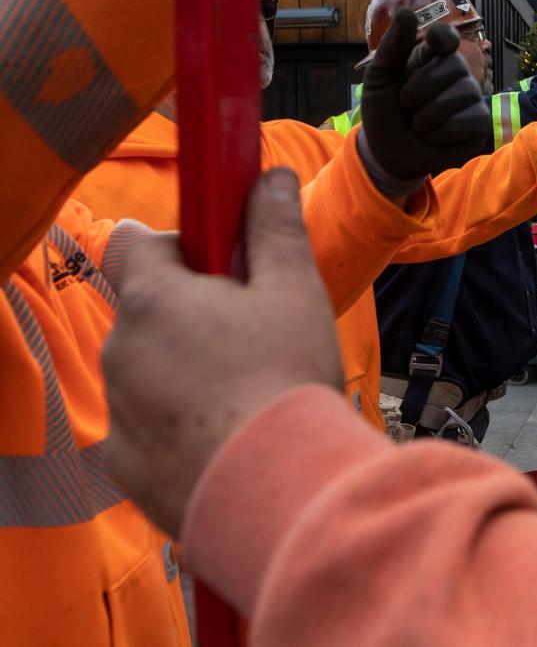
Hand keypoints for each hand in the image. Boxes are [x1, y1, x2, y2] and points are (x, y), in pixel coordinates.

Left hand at [103, 168, 343, 536]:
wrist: (278, 487)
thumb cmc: (287, 378)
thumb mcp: (294, 290)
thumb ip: (275, 228)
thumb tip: (271, 176)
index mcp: (154, 298)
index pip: (137, 242)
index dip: (180, 246)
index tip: (221, 263)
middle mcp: (120, 349)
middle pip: (148, 310)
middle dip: (191, 313)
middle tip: (253, 333)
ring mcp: (117, 410)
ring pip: (147, 369)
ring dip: (183, 369)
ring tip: (248, 392)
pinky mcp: (124, 464)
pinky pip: (144, 429)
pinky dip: (176, 427)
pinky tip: (227, 436)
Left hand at [359, 14, 490, 193]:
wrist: (387, 155)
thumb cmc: (384, 113)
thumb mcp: (379, 79)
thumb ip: (392, 47)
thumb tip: (406, 11)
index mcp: (431, 58)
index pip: (447, 38)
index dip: (444, 38)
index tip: (434, 42)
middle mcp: (456, 74)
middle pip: (454, 65)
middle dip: (421, 89)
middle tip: (406, 105)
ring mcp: (471, 99)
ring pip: (463, 93)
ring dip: (429, 115)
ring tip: (418, 125)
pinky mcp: (479, 125)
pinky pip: (471, 120)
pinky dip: (444, 132)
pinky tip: (434, 138)